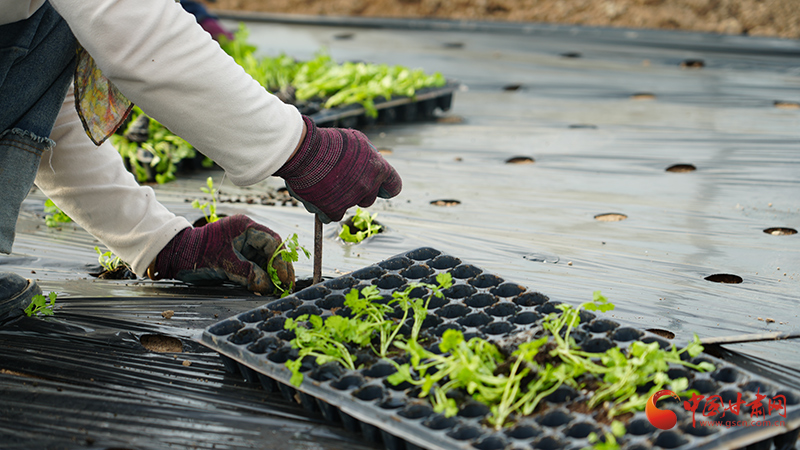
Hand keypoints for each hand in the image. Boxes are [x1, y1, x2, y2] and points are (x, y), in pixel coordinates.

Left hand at [150, 215, 293, 293]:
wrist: (174, 256)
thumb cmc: (195, 254)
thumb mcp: (223, 263)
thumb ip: (248, 273)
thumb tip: (267, 286)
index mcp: (245, 226)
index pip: (272, 241)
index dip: (280, 260)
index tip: (283, 278)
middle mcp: (247, 233)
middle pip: (272, 250)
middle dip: (279, 268)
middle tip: (286, 286)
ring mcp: (243, 244)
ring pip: (266, 259)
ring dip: (272, 274)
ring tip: (278, 289)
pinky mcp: (239, 256)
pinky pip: (256, 265)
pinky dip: (262, 276)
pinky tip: (266, 287)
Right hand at [275, 116, 401, 222]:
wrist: (303, 151)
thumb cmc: (329, 141)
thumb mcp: (356, 140)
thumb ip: (367, 156)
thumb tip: (369, 165)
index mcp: (378, 169)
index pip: (394, 186)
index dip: (385, 188)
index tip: (379, 187)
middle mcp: (368, 186)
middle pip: (369, 198)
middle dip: (358, 192)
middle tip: (341, 179)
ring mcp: (351, 200)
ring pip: (349, 205)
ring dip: (340, 198)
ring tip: (324, 183)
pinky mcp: (333, 210)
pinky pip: (333, 215)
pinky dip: (325, 209)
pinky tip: (316, 197)